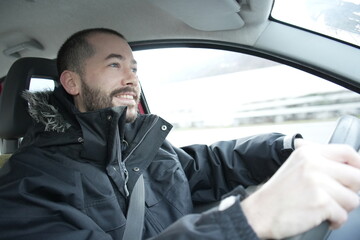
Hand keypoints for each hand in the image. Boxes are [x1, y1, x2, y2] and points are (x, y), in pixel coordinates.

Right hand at [241, 144, 359, 238]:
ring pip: (353, 199)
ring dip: (341, 208)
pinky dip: (335, 221)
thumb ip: (320, 160)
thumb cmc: (279, 193)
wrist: (261, 212)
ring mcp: (318, 183)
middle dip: (350, 192)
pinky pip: (344, 215)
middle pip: (356, 177)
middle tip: (335, 198)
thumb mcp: (296, 165)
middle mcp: (314, 164)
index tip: (356, 177)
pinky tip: (321, 217)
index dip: (358, 165)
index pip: (348, 152)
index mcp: (309, 153)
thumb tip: (351, 164)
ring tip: (323, 208)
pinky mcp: (321, 203)